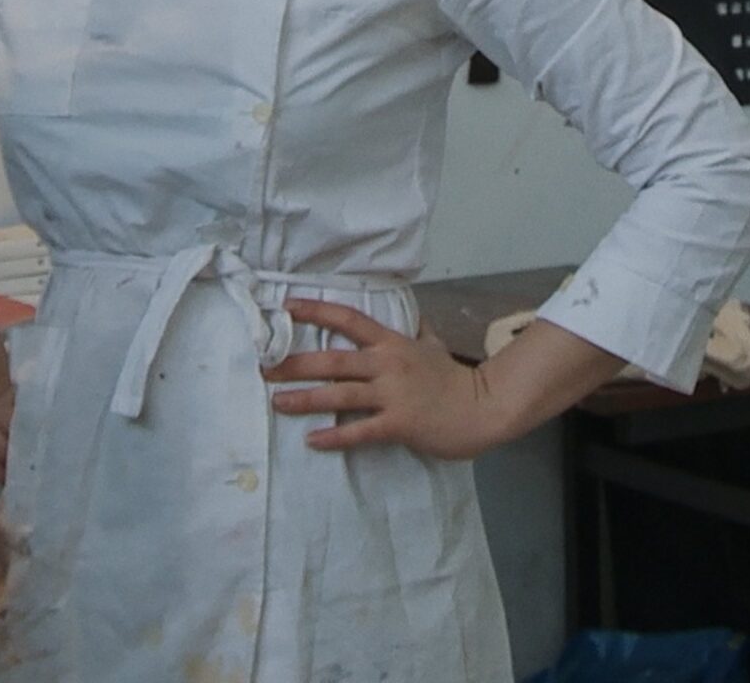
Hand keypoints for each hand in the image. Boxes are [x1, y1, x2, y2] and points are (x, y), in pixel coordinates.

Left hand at [264, 300, 510, 459]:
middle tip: (265, 368)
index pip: (348, 320)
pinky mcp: (399, 424)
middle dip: (295, 364)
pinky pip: (360, 432)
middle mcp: (387, 364)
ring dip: (304, 399)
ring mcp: (393, 395)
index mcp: (392, 343)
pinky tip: (312, 441)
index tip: (285, 308)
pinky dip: (334, 437)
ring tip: (277, 402)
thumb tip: (409, 314)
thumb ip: (415, 331)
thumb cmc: (453, 378)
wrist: (483, 408)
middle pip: (333, 360)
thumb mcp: (432, 345)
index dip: (316, 312)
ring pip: (339, 395)